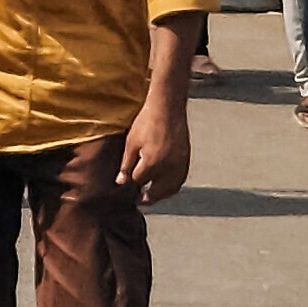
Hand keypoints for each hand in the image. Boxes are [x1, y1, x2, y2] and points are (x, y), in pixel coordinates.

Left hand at [124, 60, 198, 207]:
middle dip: (147, 197)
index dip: (131, 185)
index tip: (127, 188)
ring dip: (161, 195)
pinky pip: (180, 180)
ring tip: (152, 195)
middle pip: (157, 192)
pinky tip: (165, 185)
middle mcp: (168, 168)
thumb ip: (126, 165)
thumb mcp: (131, 142)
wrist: (168, 107)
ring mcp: (179, 165)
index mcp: (151, 164)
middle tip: (140, 200)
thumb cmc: (147, 121)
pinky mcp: (186, 160)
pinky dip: (172, 186)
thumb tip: (121, 182)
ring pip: (171, 189)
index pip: (138, 182)